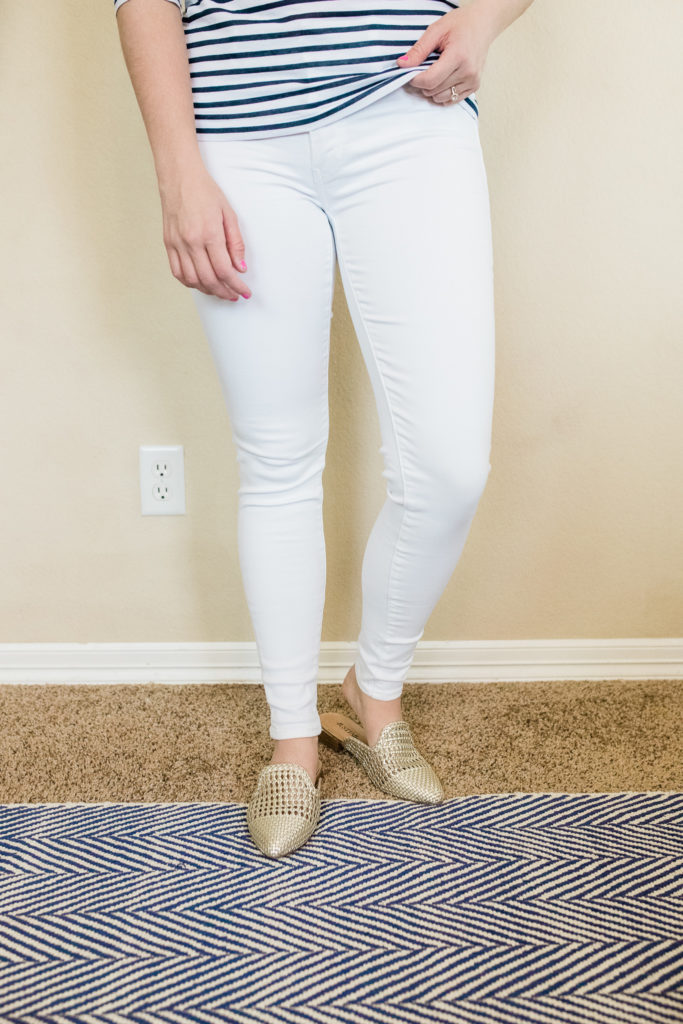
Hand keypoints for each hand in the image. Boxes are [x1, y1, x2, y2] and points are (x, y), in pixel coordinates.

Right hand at [159, 164, 251, 301]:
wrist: (179, 176)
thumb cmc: (205, 191)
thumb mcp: (229, 214)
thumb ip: (236, 243)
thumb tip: (240, 268)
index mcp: (209, 233)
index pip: (225, 270)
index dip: (236, 286)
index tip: (245, 292)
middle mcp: (191, 242)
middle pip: (209, 279)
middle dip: (224, 292)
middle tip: (234, 295)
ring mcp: (177, 244)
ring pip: (192, 280)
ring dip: (208, 290)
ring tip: (220, 290)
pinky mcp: (168, 244)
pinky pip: (177, 272)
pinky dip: (190, 282)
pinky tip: (200, 283)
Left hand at [397, 5, 495, 105]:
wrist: (483, 24)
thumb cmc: (460, 24)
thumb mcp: (436, 30)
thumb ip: (419, 50)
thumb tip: (402, 64)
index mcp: (458, 56)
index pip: (430, 80)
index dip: (416, 80)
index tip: (411, 73)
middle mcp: (468, 71)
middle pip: (434, 90)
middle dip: (423, 83)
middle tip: (424, 69)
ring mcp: (473, 80)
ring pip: (442, 98)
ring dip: (433, 90)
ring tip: (435, 73)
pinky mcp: (474, 86)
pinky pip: (452, 100)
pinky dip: (443, 94)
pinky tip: (443, 80)